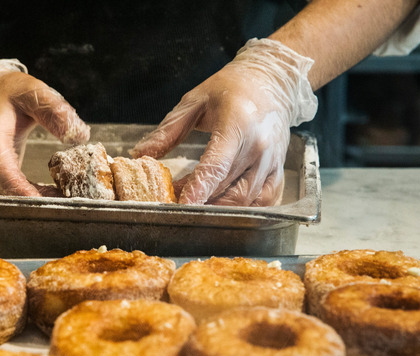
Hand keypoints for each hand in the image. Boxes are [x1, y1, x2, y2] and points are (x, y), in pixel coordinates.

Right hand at [0, 56, 89, 195]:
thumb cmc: (4, 93)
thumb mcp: (32, 91)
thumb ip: (55, 110)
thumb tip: (79, 135)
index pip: (5, 176)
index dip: (25, 193)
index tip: (48, 204)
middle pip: (3, 197)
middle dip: (33, 207)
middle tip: (67, 207)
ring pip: (3, 203)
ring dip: (32, 207)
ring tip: (64, 203)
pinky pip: (6, 200)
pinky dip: (29, 203)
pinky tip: (53, 198)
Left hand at [130, 38, 316, 205]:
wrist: (272, 81)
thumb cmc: (231, 88)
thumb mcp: (194, 102)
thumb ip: (167, 131)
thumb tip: (140, 154)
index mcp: (237, 125)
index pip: (216, 165)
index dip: (198, 189)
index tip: (181, 205)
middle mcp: (259, 147)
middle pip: (226, 188)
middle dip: (198, 200)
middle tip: (173, 200)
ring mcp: (272, 162)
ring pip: (244, 200)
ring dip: (216, 207)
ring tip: (193, 202)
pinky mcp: (279, 172)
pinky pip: (263, 202)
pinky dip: (241, 209)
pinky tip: (221, 204)